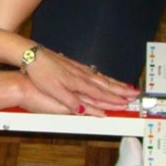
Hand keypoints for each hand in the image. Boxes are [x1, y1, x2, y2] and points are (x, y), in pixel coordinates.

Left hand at [23, 47, 138, 116]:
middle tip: (134, 94)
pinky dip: (103, 77)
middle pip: (105, 84)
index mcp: (77, 82)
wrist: (31, 55)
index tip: (126, 103)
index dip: (114, 99)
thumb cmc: (40, 72)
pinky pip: (94, 73)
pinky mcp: (72, 65)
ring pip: (101, 78)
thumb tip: (85, 111)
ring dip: (114, 84)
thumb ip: (70, 102)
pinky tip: (103, 78)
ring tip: (125, 87)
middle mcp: (81, 75)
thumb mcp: (54, 91)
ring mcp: (78, 69)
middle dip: (121, 90)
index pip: (100, 93)